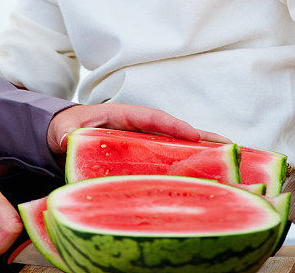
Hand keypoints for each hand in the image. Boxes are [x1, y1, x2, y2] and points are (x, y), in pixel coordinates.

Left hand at [47, 102, 229, 152]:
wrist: (64, 135)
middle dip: (201, 137)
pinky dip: (190, 166)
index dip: (172, 125)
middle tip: (228, 145)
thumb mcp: (66, 129)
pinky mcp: (146, 157)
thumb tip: (67, 140)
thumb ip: (68, 134)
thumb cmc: (69, 128)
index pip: (152, 117)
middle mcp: (140, 128)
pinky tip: (208, 179)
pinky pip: (170, 160)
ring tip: (229, 161)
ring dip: (202, 152)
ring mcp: (145, 142)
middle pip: (174, 131)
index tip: (191, 134)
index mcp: (124, 115)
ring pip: (178, 146)